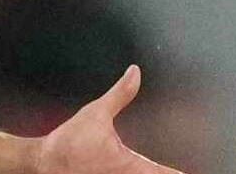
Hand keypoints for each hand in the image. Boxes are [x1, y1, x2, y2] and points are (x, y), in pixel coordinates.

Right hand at [36, 66, 183, 173]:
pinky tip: (131, 170)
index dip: (179, 172)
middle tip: (182, 169)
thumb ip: (120, 94)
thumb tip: (134, 73)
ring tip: (162, 169)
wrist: (44, 162)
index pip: (164, 173)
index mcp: (130, 165)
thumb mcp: (96, 113)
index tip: (191, 170)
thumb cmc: (69, 142)